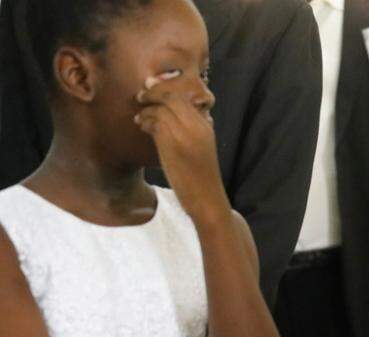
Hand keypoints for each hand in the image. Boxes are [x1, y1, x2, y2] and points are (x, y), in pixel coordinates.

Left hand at [135, 71, 226, 221]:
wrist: (206, 197)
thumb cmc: (202, 174)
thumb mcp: (202, 145)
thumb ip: (192, 126)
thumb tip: (172, 110)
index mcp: (205, 125)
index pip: (183, 95)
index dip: (164, 87)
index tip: (150, 84)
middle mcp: (196, 126)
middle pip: (170, 97)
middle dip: (151, 93)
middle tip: (139, 97)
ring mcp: (184, 134)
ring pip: (160, 110)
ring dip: (146, 111)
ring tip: (139, 118)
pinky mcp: (172, 144)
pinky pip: (155, 123)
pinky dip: (145, 121)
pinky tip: (142, 126)